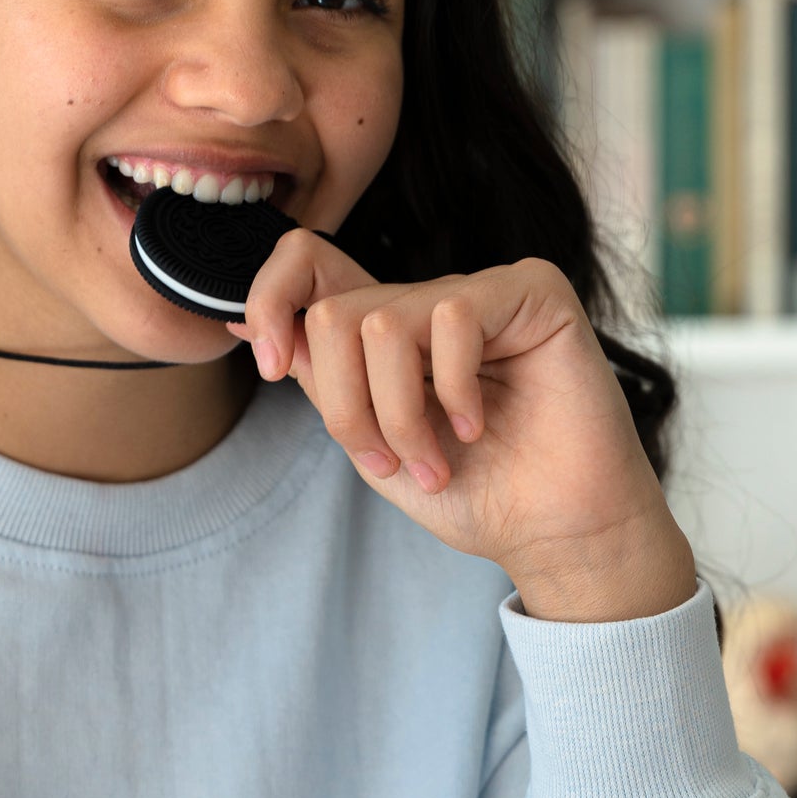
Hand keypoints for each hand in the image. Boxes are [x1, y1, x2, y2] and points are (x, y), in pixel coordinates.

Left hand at [231, 236, 696, 622]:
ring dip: (397, 415)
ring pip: (379, 324)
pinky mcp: (532, 292)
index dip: (270, 300)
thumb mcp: (370, 444)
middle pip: (332, 312)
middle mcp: (428, 303)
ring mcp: (480, 292)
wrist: (553, 532)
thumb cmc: (474, 494)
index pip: (307, 265)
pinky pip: (451, 318)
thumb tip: (243, 324)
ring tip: (436, 459)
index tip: (273, 368)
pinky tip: (477, 426)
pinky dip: (454, 391)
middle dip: (345, 405)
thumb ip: (321, 382)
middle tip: (388, 461)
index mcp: (386, 333)